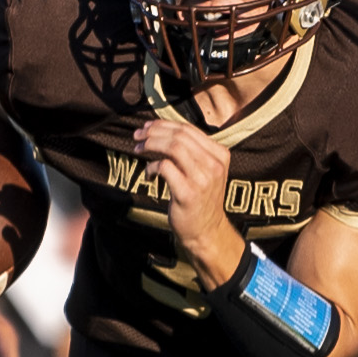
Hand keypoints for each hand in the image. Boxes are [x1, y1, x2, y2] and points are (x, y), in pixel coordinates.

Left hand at [132, 120, 242, 286]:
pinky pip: (164, 167)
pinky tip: (149, 175)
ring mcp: (202, 178)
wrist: (206, 231)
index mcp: (220, 155)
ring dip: (150, 145)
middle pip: (179, 135)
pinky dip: (152, 167)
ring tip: (139, 150)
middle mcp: (214, 164)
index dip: (164, 125)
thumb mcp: (204, 172)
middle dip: (153, 132)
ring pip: (172, 147)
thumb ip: (190, 152)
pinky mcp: (188, 192)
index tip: (147, 127)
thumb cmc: (200, 200)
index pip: (188, 129)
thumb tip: (160, 131)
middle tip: (137, 136)